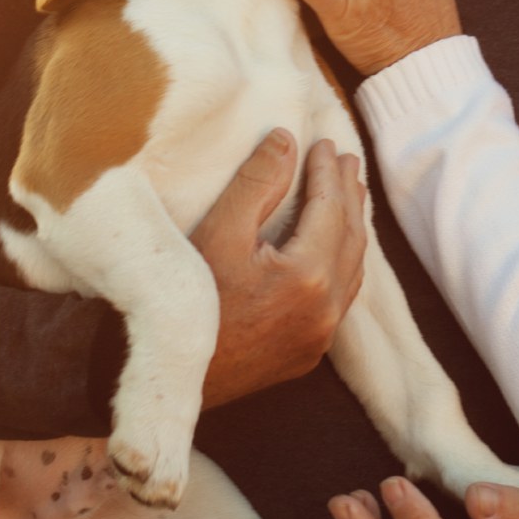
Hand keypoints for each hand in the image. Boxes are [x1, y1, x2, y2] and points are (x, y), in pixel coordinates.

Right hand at [192, 129, 367, 407]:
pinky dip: (342, 263)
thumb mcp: (217, 232)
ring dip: (350, 228)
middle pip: (350, 238)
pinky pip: (339, 298)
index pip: (331, 209)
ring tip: (347, 195)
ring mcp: (318, 337)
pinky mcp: (306, 354)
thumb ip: (256, 183)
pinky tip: (333, 250)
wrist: (167, 378)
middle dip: (348, 195)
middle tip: (346, 159)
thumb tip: (286, 140)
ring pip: (350, 270)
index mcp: (309, 277)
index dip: (328, 172)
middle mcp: (326, 310)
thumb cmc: (184, 302)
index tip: (324, 142)